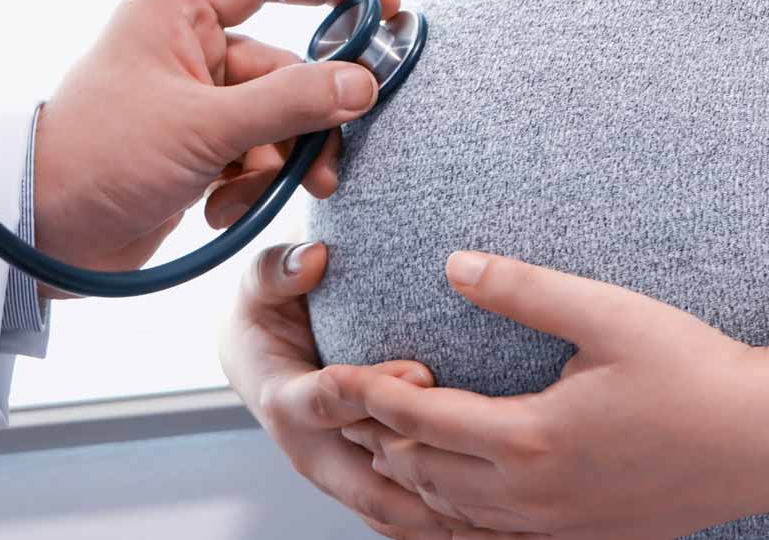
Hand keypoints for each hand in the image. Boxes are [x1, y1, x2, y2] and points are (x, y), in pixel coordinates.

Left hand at [33, 0, 398, 297]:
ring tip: (263, 195)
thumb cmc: (99, 158)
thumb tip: (360, 83)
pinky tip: (220, 210)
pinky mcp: (194, 150)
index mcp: (178, 15)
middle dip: (307, 119)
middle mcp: (187, 52)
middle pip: (284, 68)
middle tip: (327, 164)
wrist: (41, 233)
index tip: (385, 7)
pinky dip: (248, 185)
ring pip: (274, 119)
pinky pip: (250, 155)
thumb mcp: (205, 128)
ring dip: (278, 161)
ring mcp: (192, 104)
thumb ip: (289, 103)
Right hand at [219, 239, 471, 538]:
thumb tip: (314, 256)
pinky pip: (408, 520)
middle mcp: (313, 452)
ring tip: (509, 520)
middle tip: (487, 471)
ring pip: (395, 516)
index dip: (375, 389)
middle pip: (371, 487)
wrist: (259, 360)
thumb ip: (278, 269)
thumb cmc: (266, 316)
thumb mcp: (260, 285)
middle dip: (428, 483)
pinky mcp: (365, 488)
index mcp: (286, 402)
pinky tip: (501, 526)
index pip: (329, 404)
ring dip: (447, 521)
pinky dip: (450, 527)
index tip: (423, 371)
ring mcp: (340, 477)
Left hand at [329, 252, 768, 539]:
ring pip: (454, 514)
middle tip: (364, 403)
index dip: (375, 396)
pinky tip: (456, 495)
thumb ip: (524, 288)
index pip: (422, 421)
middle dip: (384, 440)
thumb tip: (454, 264)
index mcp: (531, 437)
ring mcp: (558, 523)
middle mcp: (533, 493)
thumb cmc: (697, 371)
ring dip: (416, 480)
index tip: (347, 372)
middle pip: (424, 476)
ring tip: (394, 444)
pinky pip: (496, 537)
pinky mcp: (583, 535)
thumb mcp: (609, 314)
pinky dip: (458, 515)